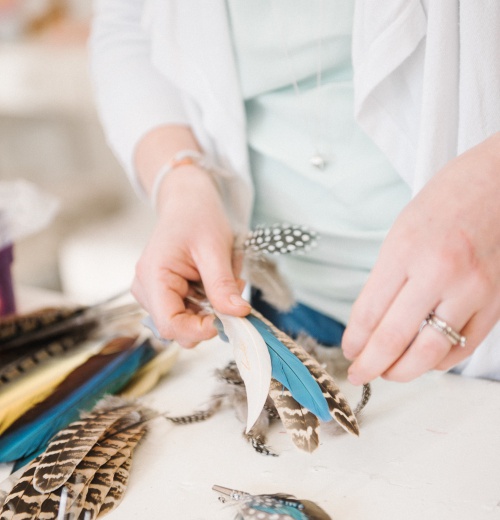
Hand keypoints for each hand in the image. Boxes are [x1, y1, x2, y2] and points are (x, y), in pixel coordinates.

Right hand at [132, 166, 250, 347]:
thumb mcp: (215, 249)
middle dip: (211, 315)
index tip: (230, 320)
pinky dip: (208, 302)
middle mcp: (146, 288)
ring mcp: (153, 292)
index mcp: (152, 276)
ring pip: (187, 321)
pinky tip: (214, 280)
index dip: (200, 330)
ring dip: (212, 308)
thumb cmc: (197, 216)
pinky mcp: (165, 292)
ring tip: (223, 277)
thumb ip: (222, 285)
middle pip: (179, 327)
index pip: (170, 325)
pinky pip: (189, 311)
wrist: (188, 201)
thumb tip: (238, 314)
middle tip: (232, 289)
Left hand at [342, 133, 499, 382]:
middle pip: (394, 338)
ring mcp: (471, 290)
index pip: (369, 312)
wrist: (497, 182)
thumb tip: (368, 325)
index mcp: (406, 250)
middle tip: (358, 372)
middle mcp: (439, 272)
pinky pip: (464, 346)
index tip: (348, 351)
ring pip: (430, 352)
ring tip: (388, 372)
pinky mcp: (495, 301)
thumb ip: (386, 280)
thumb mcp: (401, 234)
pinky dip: (440, 361)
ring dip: (402, 370)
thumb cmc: (445, 202)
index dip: (355, 340)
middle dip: (370, 364)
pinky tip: (425, 361)